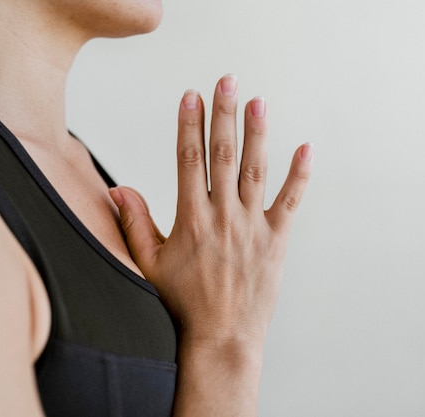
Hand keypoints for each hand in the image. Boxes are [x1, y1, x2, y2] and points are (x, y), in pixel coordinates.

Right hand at [109, 74, 312, 346]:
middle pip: (223, 155)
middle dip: (224, 115)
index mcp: (191, 219)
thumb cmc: (182, 302)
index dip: (189, 125)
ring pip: (255, 170)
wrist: (221, 337)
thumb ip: (135, 223)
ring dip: (258, 134)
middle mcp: (223, 216)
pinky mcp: (276, 240)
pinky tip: (305, 148)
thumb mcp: (149, 264)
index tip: (190, 96)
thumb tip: (118, 189)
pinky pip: (290, 201)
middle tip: (227, 81)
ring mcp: (252, 227)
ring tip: (259, 101)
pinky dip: (299, 175)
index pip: (188, 160)